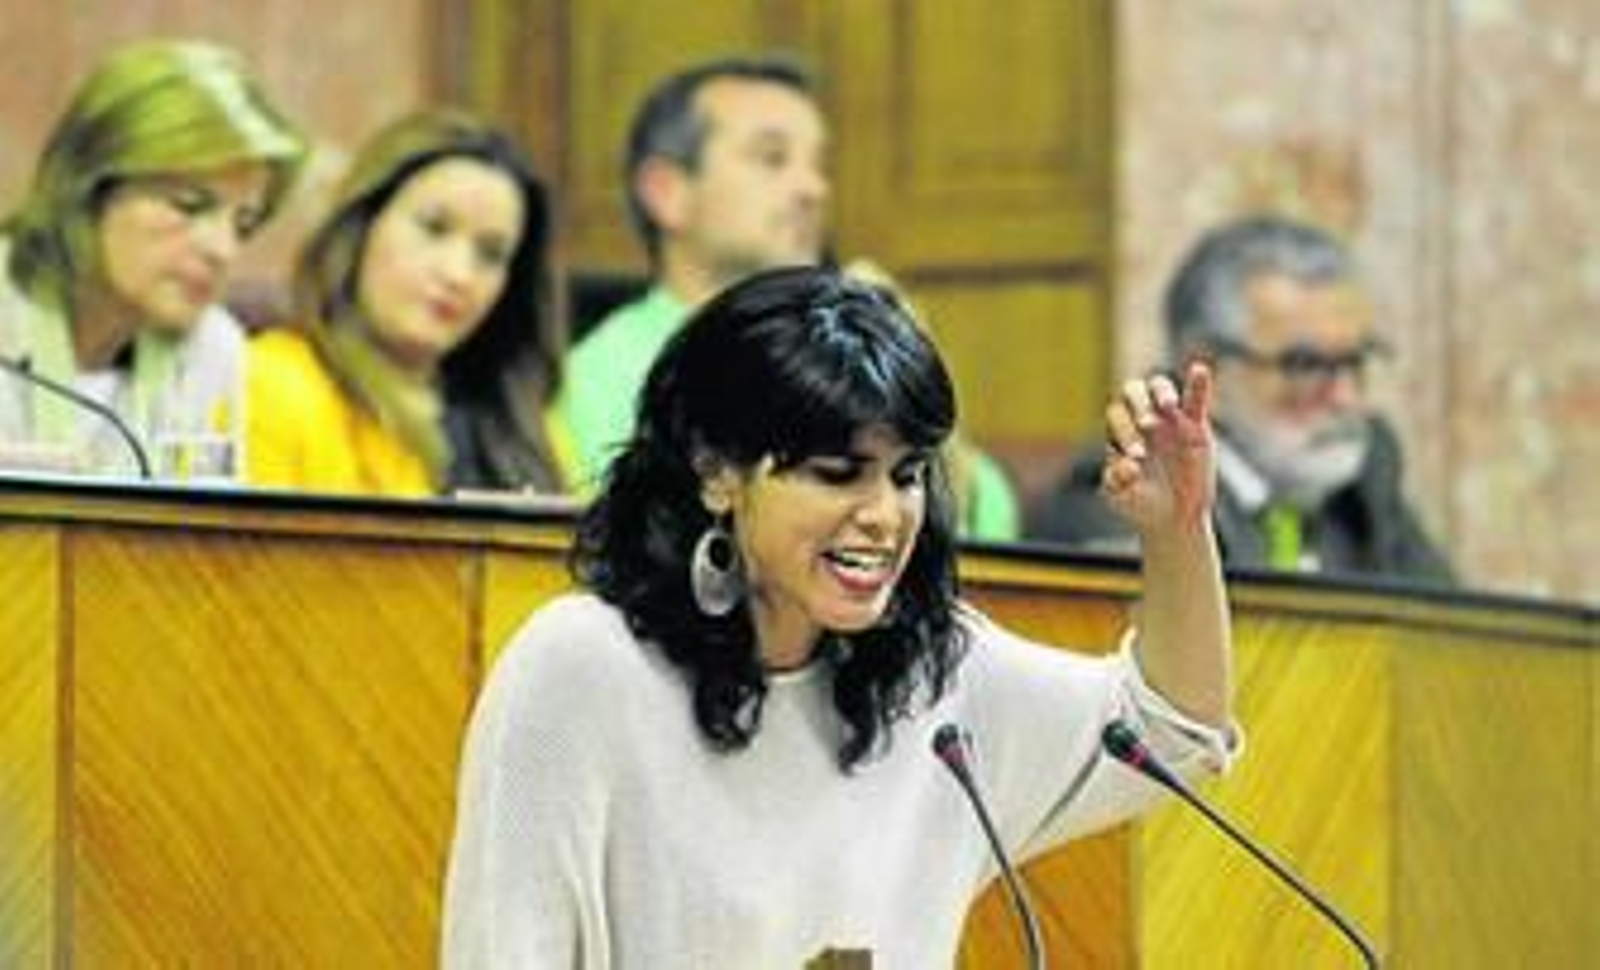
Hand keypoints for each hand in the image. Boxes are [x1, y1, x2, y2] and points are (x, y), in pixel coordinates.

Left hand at [1099, 360, 1216, 533]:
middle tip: (1148, 426)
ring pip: (1160, 387)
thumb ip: (1116, 481)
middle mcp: (1140, 419)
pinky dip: (1198, 383)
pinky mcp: (1195, 425)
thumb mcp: (1121, 497)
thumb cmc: (1141, 505)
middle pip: (1133, 391)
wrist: (1172, 519)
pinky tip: (1199, 370)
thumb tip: (1127, 464)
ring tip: (1167, 406)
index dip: (1124, 430)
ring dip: (1161, 391)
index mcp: (1118, 431)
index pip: (1117, 414)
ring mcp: (1168, 419)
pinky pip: (1196, 399)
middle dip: (1139, 405)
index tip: (1137, 457)